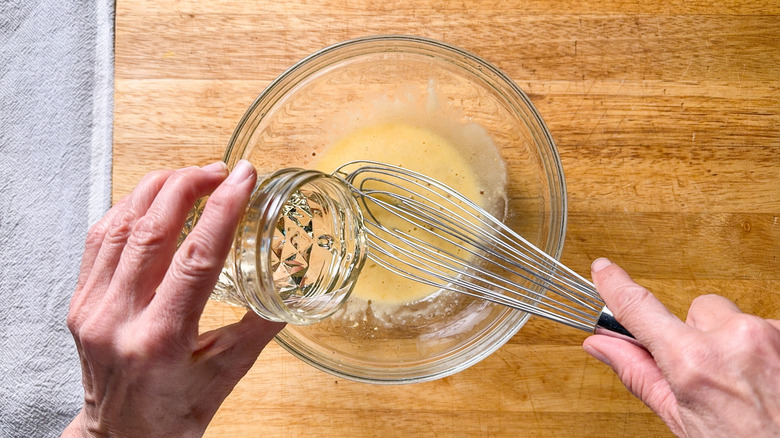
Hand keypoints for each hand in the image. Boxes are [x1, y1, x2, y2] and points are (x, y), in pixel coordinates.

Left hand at [64, 161, 284, 437]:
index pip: (195, 258)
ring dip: (158, 190)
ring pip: (121, 225)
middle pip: (151, 229)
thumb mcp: (226, 374)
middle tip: (222, 171)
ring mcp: (92, 307)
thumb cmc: (173, 414)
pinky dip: (129, 208)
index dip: (222, 210)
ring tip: (193, 176)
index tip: (244, 178)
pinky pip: (101, 238)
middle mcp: (118, 317)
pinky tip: (153, 198)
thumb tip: (295, 286)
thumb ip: (260, 327)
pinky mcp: (81, 301)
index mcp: (160, 339)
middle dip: (189, 186)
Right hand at [583, 258, 779, 437]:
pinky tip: (766, 377)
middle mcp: (734, 339)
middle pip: (697, 310)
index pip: (639, 309)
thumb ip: (639, 374)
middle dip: (696, 334)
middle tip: (706, 372)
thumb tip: (602, 347)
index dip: (615, 286)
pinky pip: (764, 327)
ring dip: (732, 341)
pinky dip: (762, 348)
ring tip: (744, 380)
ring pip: (734, 318)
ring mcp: (769, 334)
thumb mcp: (682, 419)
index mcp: (694, 363)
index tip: (603, 271)